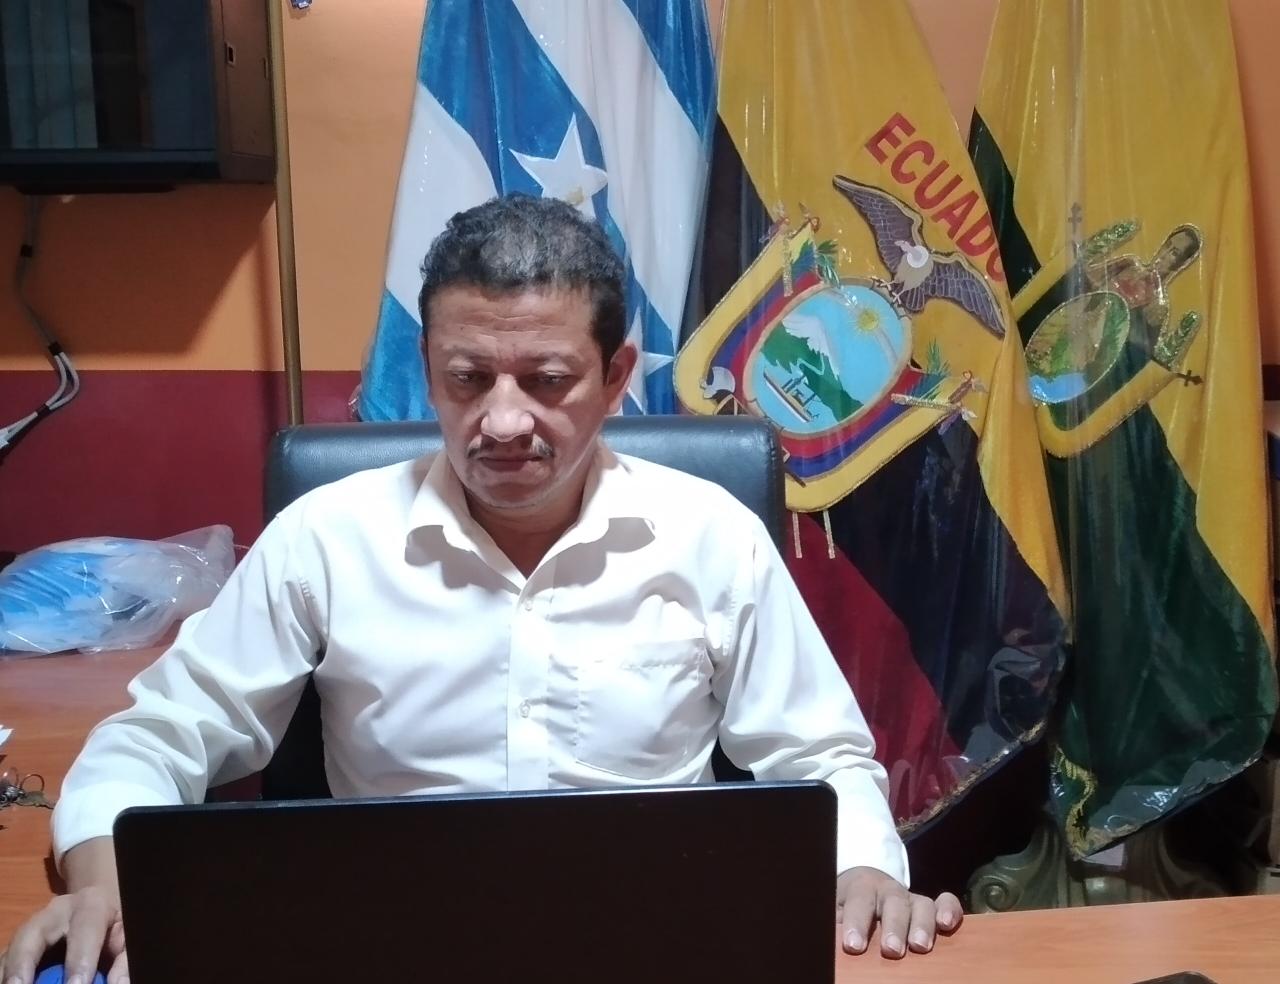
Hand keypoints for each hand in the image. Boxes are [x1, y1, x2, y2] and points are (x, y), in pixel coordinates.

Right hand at [0, 887, 128, 983]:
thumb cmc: (113, 929)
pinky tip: (5, 983)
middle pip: (31, 934)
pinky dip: (3, 975)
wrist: (95, 911)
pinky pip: (3, 961)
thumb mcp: (126, 938)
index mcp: (90, 906)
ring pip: (11, 949)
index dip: (79, 960)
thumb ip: (124, 960)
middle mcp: (55, 912)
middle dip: (22, 964)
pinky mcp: (16, 945)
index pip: (85, 930)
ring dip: (7, 973)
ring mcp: (31, 928)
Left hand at [837, 866, 962, 957]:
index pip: (860, 901)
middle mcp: (889, 891)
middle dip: (894, 927)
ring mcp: (912, 898)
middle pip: (894, 903)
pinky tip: (947, 925)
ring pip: (921, 904)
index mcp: (862, 888)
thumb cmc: (848, 906)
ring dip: (922, 925)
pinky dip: (950, 910)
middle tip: (891, 950)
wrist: (864, 888)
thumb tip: (833, 940)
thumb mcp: (837, 910)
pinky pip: (946, 902)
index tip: (854, 945)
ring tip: (920, 946)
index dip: (857, 922)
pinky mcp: (931, 907)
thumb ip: (836, 923)